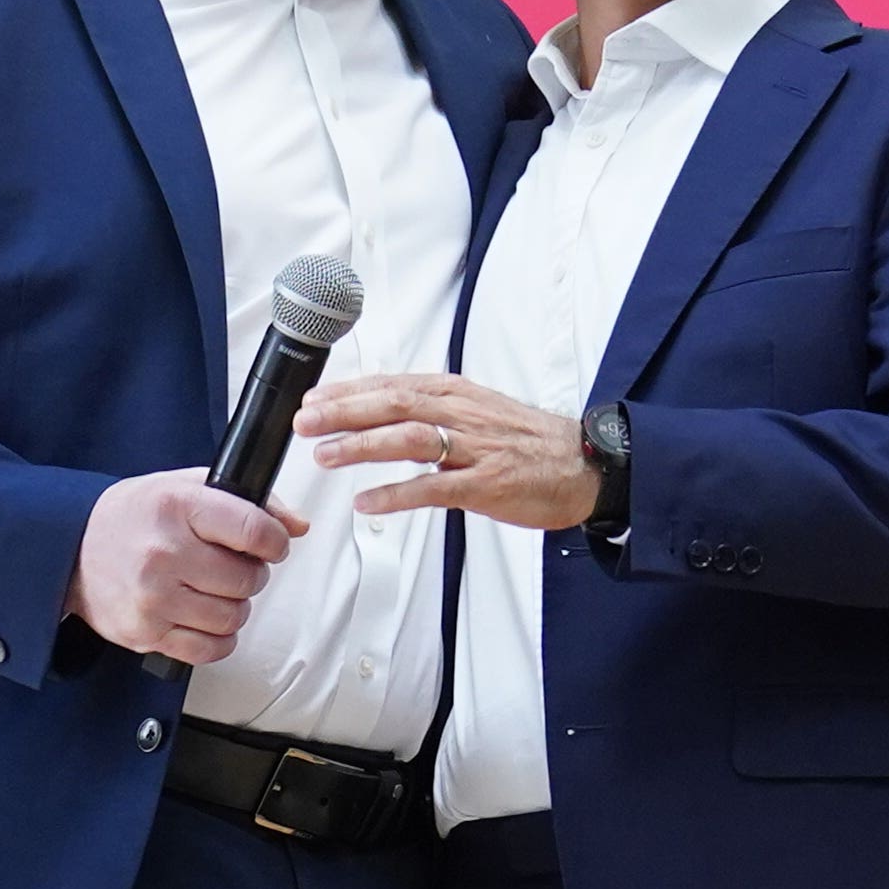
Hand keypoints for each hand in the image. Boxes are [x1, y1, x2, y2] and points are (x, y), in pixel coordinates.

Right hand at [71, 468, 294, 666]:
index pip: (253, 530)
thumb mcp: (184, 487)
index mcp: (177, 507)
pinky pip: (208, 649)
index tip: (270, 544)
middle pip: (246, 580)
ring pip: (231, 618)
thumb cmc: (132, 517)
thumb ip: (245, 501)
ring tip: (215, 592)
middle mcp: (164, 553)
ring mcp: (153, 597)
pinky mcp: (146, 632)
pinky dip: (218, 638)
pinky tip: (206, 619)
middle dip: (251, 575)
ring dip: (235, 608)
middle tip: (234, 568)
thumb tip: (295, 526)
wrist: (70, 548)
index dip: (274, 541)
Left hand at [298, 374, 600, 531]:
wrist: (583, 464)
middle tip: (305, 422)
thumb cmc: (526, 442)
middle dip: (344, 412)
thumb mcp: (476, 410)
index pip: (392, 385)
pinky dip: (396, 494)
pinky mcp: (485, 484)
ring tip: (324, 457)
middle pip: (393, 404)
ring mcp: (474, 448)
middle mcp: (462, 413)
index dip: (348, 391)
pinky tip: (367, 503)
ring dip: (361, 446)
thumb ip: (432, 410)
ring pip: (408, 439)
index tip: (312, 400)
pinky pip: (433, 488)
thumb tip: (382, 411)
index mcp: (456, 393)